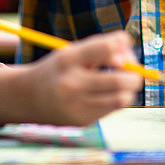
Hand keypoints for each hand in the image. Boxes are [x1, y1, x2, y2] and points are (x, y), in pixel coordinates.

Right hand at [0, 31, 142, 125]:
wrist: (29, 97)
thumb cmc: (59, 70)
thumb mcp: (72, 53)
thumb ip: (101, 49)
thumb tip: (129, 55)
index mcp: (67, 60)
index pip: (103, 47)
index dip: (121, 43)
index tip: (125, 43)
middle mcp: (70, 84)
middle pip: (118, 80)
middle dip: (134, 73)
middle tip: (133, 70)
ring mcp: (76, 106)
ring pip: (121, 98)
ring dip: (128, 89)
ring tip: (121, 82)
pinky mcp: (82, 121)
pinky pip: (112, 109)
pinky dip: (115, 99)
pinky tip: (104, 94)